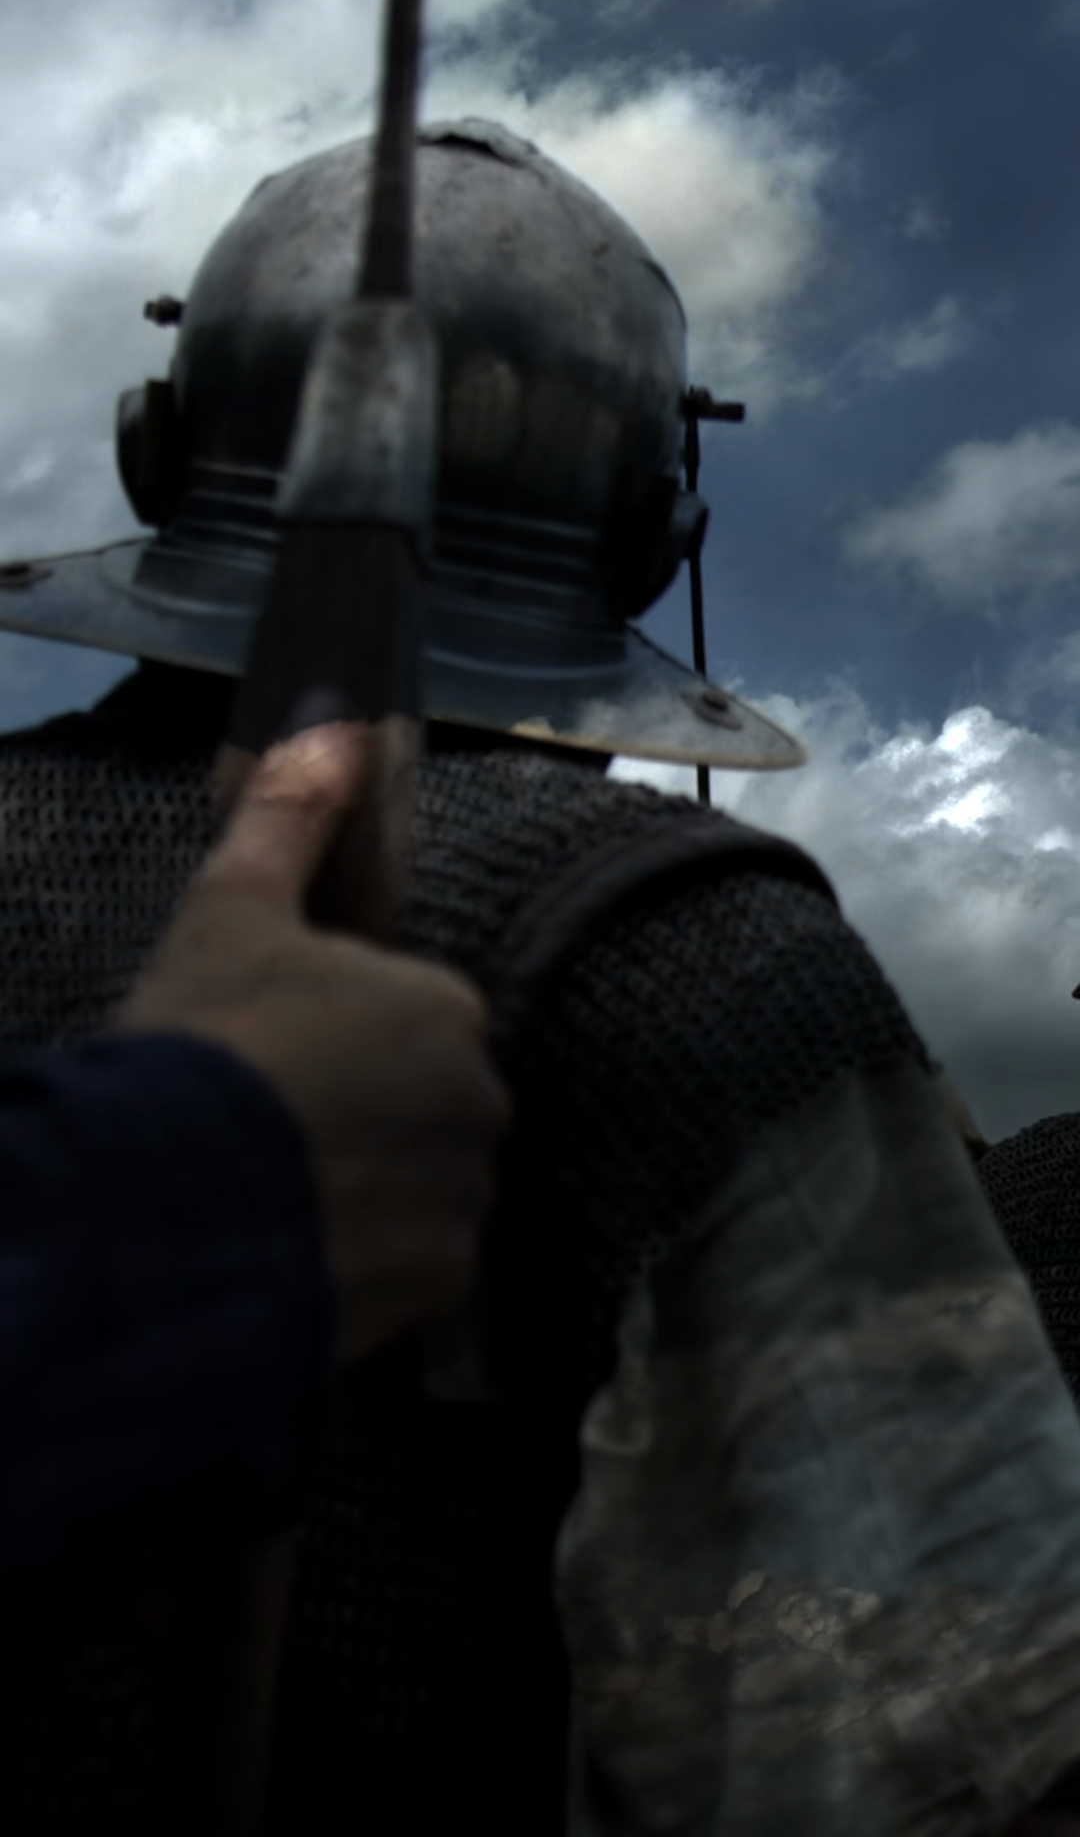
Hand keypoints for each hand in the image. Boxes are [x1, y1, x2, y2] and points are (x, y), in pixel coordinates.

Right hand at [117, 724, 510, 1361]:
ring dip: (369, 1191)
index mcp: (444, 1006)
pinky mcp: (444, 1285)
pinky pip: (415, 1264)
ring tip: (274, 1197)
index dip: (331, 1041)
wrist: (165, 1206)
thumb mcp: (232, 910)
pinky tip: (296, 1249)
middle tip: (267, 1134)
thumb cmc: (205, 1044)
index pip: (406, 1020)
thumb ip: (290, 816)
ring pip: (423, 1186)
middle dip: (362, 1118)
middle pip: (424, 1105)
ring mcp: (468, 1198)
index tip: (267, 1062)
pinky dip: (369, 1261)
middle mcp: (481, 1100)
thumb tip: (336, 720)